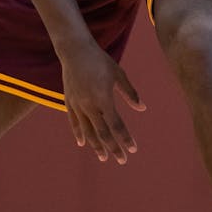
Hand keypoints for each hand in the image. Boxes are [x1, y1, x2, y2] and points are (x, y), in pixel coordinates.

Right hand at [60, 42, 145, 163]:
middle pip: (103, 133)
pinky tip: (82, 143)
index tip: (133, 149)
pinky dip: (78, 133)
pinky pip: (73, 122)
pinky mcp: (69, 101)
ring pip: (87, 130)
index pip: (116, 125)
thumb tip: (142, 108)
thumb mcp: (118, 74)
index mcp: (104, 98)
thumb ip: (130, 93)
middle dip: (113, 148)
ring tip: (103, 157)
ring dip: (96, 145)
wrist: (75, 50)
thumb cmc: (100, 60)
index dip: (125, 138)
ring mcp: (77, 104)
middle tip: (122, 160)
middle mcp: (89, 105)